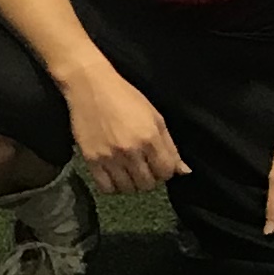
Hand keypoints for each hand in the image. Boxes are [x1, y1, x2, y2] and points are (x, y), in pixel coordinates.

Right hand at [62, 64, 186, 197]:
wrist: (90, 85)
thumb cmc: (125, 97)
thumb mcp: (154, 116)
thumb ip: (169, 146)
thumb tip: (183, 171)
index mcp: (149, 137)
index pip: (166, 173)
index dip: (164, 170)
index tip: (157, 163)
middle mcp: (131, 150)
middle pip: (147, 184)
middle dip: (148, 177)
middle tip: (142, 166)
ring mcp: (109, 156)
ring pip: (128, 189)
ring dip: (131, 183)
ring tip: (127, 170)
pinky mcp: (91, 159)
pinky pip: (106, 188)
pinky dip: (112, 186)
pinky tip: (113, 174)